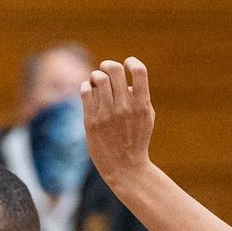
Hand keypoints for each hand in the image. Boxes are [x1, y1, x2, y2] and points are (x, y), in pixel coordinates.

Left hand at [82, 57, 155, 186]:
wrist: (125, 168)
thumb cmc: (136, 140)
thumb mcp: (147, 117)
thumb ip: (140, 95)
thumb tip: (125, 79)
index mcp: (141, 104)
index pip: (138, 71)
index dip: (131, 62)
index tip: (128, 64)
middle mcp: (124, 107)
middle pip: (114, 69)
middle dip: (108, 65)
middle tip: (106, 69)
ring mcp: (106, 114)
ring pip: (97, 78)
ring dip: (95, 76)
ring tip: (96, 83)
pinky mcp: (91, 121)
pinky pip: (85, 91)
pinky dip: (86, 87)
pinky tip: (90, 93)